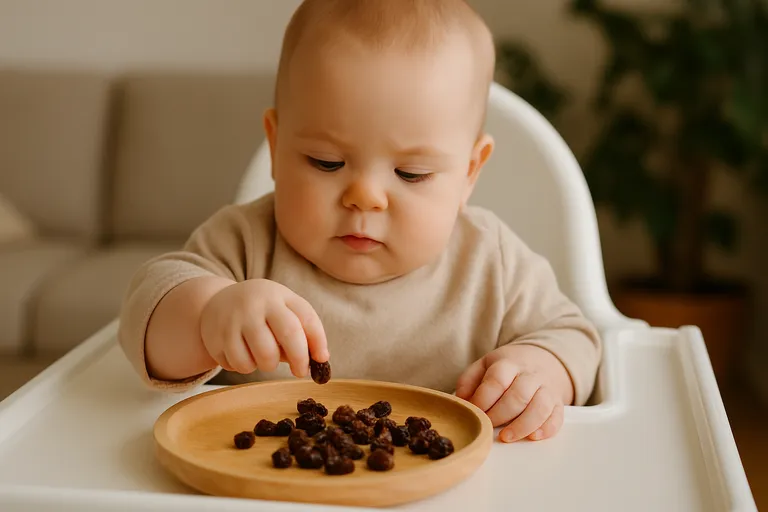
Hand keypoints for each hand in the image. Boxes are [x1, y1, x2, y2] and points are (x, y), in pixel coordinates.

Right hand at [200, 279, 327, 377]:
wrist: (217, 302)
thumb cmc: (262, 311)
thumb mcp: (283, 309)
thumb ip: (302, 330)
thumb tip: (319, 360)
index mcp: (278, 296)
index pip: (306, 318)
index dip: (317, 342)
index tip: (321, 359)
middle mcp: (256, 305)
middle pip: (288, 335)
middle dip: (299, 359)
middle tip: (300, 371)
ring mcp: (234, 320)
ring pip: (263, 357)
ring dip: (268, 366)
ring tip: (264, 356)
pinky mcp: (216, 338)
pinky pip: (239, 365)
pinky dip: (246, 367)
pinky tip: (243, 355)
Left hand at [456, 344, 572, 442]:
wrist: (540, 360)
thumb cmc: (506, 369)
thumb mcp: (484, 366)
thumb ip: (469, 380)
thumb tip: (462, 400)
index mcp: (509, 363)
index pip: (498, 379)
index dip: (484, 398)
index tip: (475, 411)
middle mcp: (530, 374)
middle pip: (519, 395)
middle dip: (500, 415)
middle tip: (487, 426)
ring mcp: (547, 388)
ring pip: (540, 407)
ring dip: (522, 425)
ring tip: (506, 437)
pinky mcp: (558, 403)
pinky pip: (557, 417)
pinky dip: (546, 429)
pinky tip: (532, 437)